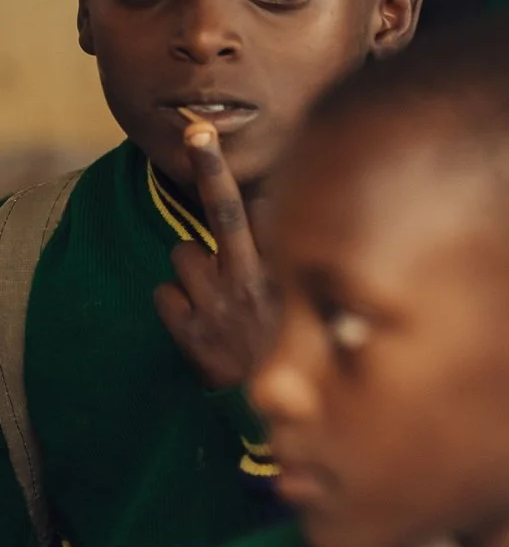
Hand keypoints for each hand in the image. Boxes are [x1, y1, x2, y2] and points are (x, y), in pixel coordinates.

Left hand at [153, 113, 277, 390]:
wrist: (277, 414)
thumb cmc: (294, 352)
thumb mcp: (307, 308)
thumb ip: (288, 263)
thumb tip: (278, 214)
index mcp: (281, 272)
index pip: (261, 210)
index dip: (227, 171)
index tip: (206, 132)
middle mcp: (249, 281)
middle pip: (222, 212)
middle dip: (210, 167)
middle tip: (198, 132)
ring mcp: (216, 305)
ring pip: (182, 256)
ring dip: (192, 270)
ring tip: (214, 295)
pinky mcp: (189, 333)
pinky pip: (164, 296)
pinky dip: (175, 305)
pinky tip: (197, 321)